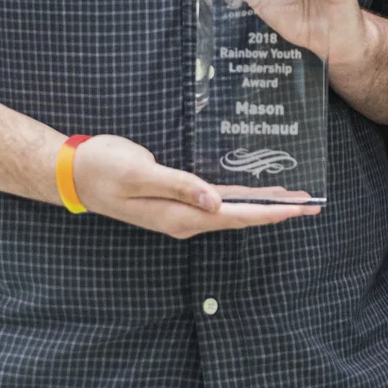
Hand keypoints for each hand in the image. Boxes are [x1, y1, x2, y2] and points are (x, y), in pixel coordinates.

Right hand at [71, 135, 321, 238]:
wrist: (75, 173)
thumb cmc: (104, 169)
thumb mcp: (140, 174)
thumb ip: (179, 186)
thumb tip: (216, 202)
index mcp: (180, 216)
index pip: (237, 216)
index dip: (271, 212)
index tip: (300, 208)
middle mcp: (185, 218)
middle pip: (242, 217)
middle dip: (278, 211)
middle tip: (313, 204)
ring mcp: (181, 211)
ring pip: (233, 210)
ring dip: (264, 204)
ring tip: (296, 199)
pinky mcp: (176, 198)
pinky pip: (219, 201)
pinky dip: (243, 197)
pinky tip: (257, 192)